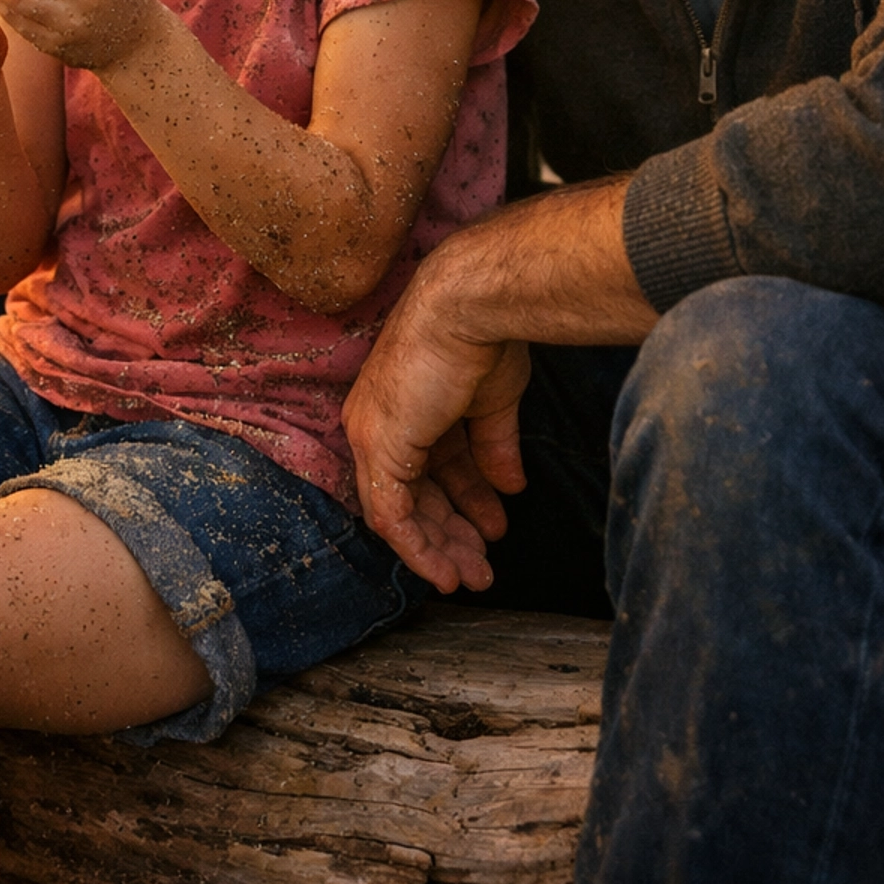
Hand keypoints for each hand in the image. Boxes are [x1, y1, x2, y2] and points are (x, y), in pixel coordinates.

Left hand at [344, 274, 528, 592]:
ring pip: (398, 515)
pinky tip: (447, 569)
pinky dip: (418, 549)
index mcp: (403, 409)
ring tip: (476, 576)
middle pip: (410, 497)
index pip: (421, 470)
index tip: (488, 529)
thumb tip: (510, 487)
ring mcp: (373, 437)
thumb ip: (493, 448)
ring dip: (438, 549)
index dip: (456, 504)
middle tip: (483, 565)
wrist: (469, 308)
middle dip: (450, 534)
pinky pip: (391, 517)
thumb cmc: (482, 338)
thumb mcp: (491, 403)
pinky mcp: (379, 449)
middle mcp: (377, 424)